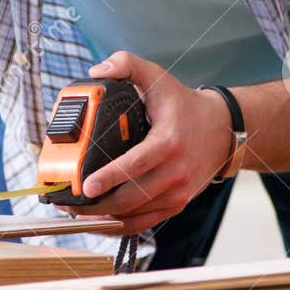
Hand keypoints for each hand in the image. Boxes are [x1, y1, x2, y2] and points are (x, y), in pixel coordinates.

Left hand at [61, 51, 235, 234]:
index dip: (109, 177)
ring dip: (103, 217)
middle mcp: (176, 172)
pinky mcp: (177, 204)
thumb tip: (97, 71)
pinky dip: (119, 226)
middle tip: (68, 200)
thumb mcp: (157, 77)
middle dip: (96, 204)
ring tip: (76, 210)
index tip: (86, 185)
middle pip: (131, 197)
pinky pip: (144, 223)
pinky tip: (98, 221)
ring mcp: (177, 192)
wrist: (221, 129)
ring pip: (135, 214)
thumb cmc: (183, 105)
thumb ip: (127, 64)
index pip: (136, 165)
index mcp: (169, 142)